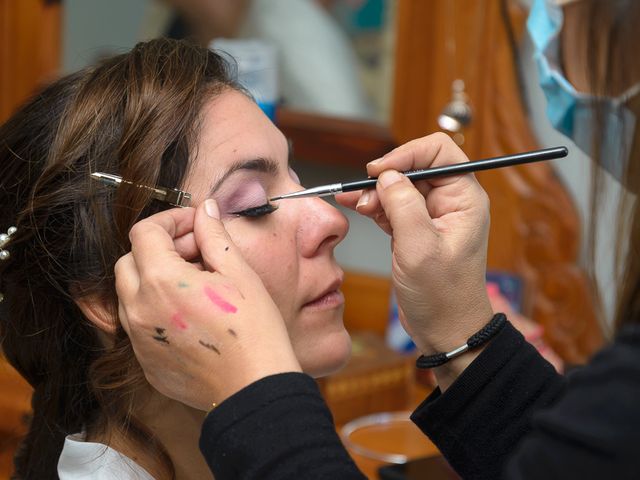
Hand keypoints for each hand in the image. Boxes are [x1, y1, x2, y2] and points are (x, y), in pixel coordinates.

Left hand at [115, 200, 300, 410]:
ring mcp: (139, 340)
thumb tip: (205, 210)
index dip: (169, 220)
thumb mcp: (239, 273)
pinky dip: (156, 310)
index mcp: (161, 282)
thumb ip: (214, 235)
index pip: (144, 232)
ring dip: (153, 279)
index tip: (192, 224)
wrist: (255, 389)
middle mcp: (139, 310)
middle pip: (129, 261)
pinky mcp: (146, 363)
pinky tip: (190, 315)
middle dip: (157, 248)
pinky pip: (139, 326)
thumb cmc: (254, 331)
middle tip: (194, 252)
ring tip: (194, 284)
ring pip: (129, 294)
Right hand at [336, 133, 493, 358]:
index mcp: (464, 199)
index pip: (439, 151)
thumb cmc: (442, 296)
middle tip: (362, 194)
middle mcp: (451, 202)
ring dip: (376, 192)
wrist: (445, 330)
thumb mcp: (419, 248)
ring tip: (356, 204)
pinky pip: (393, 206)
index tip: (378, 170)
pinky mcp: (416, 230)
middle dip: (386, 177)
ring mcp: (432, 216)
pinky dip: (375, 206)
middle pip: (415, 167)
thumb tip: (386, 176)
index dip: (407, 154)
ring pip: (400, 186)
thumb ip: (403, 206)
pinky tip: (357, 207)